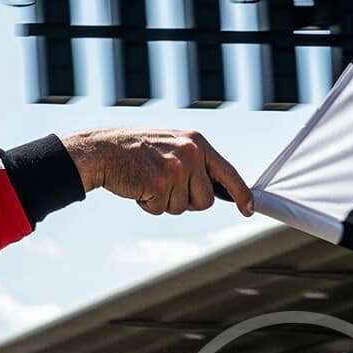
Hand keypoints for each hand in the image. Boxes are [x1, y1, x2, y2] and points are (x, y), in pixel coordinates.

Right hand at [61, 129, 254, 216]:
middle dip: (187, 201)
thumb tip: (216, 192)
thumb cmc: (138, 152)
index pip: (228, 172)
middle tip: (165, 184)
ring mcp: (176, 168)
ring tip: (149, 181)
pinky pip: (161, 210)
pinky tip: (139, 186)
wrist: (104, 150)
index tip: (248, 209)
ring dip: (165, 202)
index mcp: (196, 142)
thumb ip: (195, 164)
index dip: (241, 194)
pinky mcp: (159, 184)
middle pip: (205, 200)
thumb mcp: (172, 147)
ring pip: (183, 207)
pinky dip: (149, 205)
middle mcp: (190, 153)